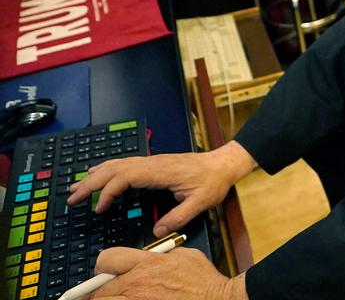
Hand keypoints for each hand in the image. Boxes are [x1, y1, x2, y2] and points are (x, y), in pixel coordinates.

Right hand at [68, 141, 257, 236]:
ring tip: (76, 187)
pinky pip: (124, 164)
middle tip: (72, 198)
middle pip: (114, 168)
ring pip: (116, 164)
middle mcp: (152, 163)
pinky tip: (96, 173)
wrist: (223, 164)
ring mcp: (151, 161)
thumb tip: (157, 232)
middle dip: (91, 182)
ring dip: (95, 175)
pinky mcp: (152, 163)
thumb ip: (179, 216)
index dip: (108, 191)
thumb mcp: (201, 202)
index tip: (99, 208)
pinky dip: (106, 169)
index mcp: (160, 171)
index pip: (125, 176)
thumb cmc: (213, 181)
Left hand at [87, 247, 246, 299]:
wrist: (215, 299)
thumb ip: (161, 254)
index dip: (104, 265)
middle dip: (101, 289)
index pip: (107, 259)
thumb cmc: (203, 280)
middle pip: (99, 287)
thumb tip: (149, 256)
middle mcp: (136, 283)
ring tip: (114, 299)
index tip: (107, 271)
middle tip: (107, 292)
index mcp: (146, 263)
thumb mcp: (184, 254)